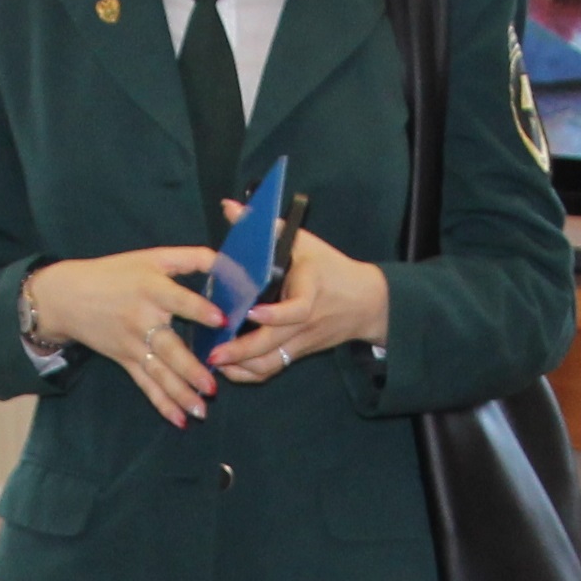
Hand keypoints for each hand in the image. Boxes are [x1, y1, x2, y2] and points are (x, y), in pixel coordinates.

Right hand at [24, 248, 222, 425]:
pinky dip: (162, 404)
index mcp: (151, 289)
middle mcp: (141, 319)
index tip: (221, 320)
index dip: (199, 309)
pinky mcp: (126, 360)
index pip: (178, 301)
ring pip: (159, 373)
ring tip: (201, 410)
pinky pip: (146, 385)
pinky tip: (180, 419)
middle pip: (169, 348)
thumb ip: (193, 257)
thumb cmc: (114, 273)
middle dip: (190, 369)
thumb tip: (230, 263)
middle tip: (212, 386)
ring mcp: (132, 344)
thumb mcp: (152, 257)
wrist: (67, 297)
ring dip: (180, 393)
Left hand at [214, 219, 388, 379]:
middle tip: (214, 352)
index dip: (275, 314)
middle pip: (274, 343)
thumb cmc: (331, 268)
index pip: (297, 308)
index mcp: (311, 291)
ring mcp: (302, 341)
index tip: (252, 311)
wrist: (367, 302)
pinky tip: (229, 368)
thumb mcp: (304, 242)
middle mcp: (306, 321)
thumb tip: (230, 207)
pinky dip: (250, 373)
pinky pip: (273, 369)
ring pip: (271, 363)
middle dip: (242, 350)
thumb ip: (266, 227)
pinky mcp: (299, 353)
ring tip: (214, 361)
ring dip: (241, 366)